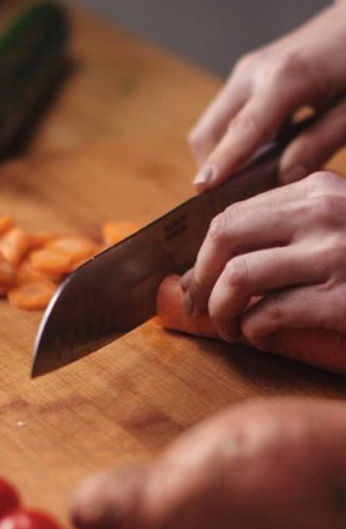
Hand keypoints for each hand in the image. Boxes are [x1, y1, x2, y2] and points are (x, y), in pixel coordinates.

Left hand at [181, 170, 345, 346]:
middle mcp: (324, 214)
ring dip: (221, 311)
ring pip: (238, 277)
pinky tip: (262, 339)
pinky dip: (254, 332)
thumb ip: (290, 227)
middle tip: (199, 305)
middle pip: (223, 236)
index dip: (204, 252)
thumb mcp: (338, 226)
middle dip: (200, 276)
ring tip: (230, 328)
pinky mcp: (342, 299)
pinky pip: (268, 315)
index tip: (197, 278)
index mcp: (318, 190)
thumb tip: (211, 258)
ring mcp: (335, 255)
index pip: (232, 213)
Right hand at [188, 0, 345, 189]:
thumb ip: (320, 142)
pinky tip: (260, 156)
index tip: (202, 191)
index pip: (243, 130)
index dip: (222, 163)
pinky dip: (232, 141)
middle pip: (208, 131)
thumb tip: (283, 178)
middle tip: (234, 199)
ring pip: (212, 125)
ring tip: (250, 181)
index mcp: (286, 78)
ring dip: (221, 155)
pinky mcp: (248, 75)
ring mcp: (246, 71)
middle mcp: (255, 72)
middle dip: (212, 168)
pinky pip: (226, 116)